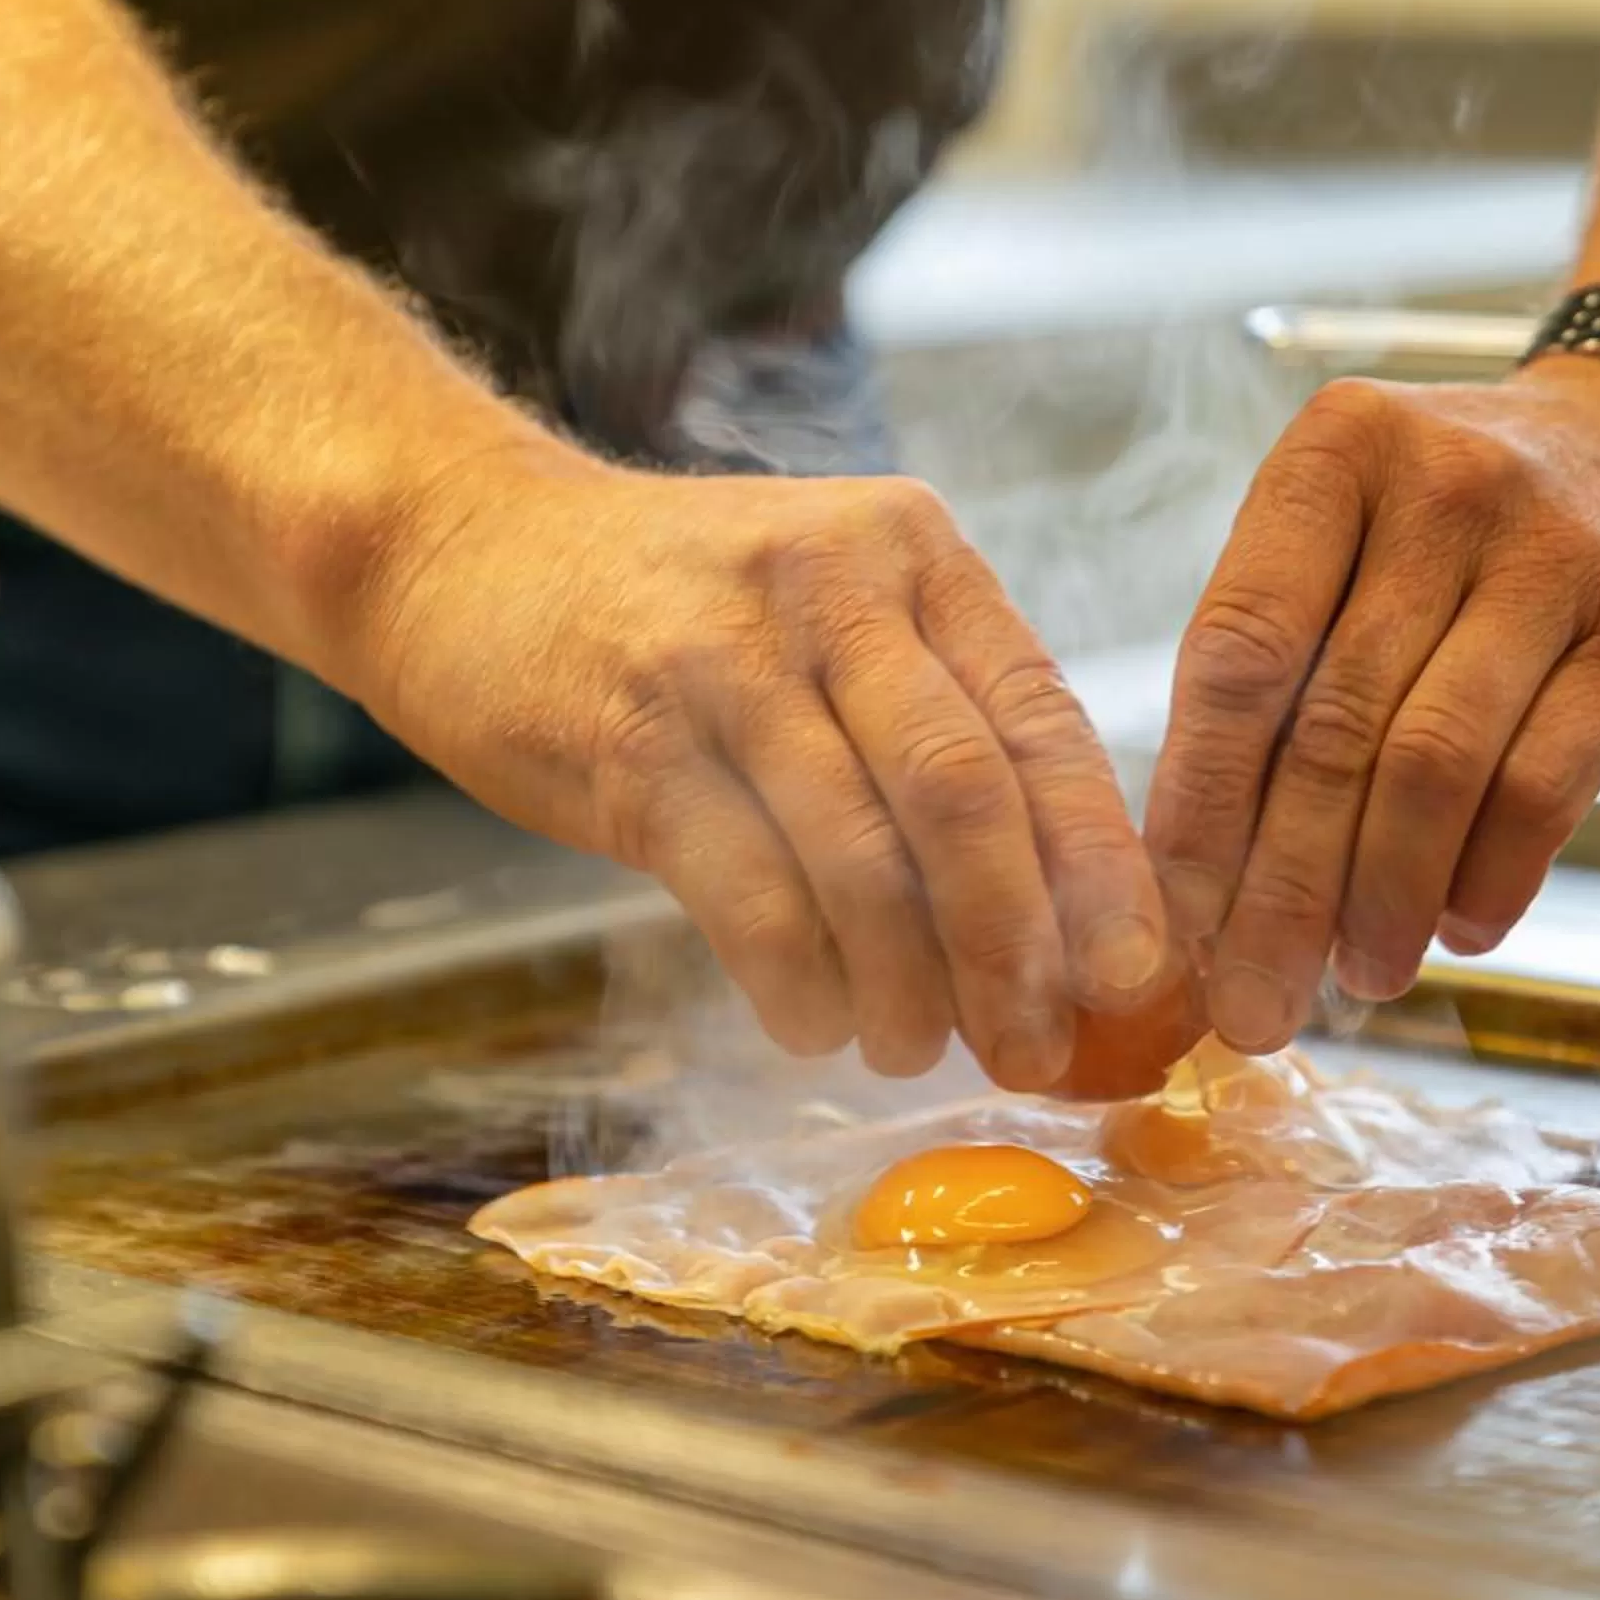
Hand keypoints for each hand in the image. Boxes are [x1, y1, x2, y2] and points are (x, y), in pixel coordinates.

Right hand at [339, 455, 1168, 1089]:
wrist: (458, 547)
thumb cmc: (673, 611)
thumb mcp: (827, 611)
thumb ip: (934, 718)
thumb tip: (1057, 909)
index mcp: (914, 555)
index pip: (1042, 725)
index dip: (1101, 866)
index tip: (1140, 978)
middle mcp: (832, 588)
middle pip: (967, 798)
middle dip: (1015, 947)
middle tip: (1034, 1050)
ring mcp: (725, 659)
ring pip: (860, 857)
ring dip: (907, 985)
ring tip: (919, 1053)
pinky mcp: (631, 739)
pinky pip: (746, 893)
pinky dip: (798, 982)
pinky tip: (816, 1026)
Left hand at [1144, 357, 1599, 1052]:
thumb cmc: (1473, 524)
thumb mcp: (1360, 532)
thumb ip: (1284, 660)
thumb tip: (1205, 872)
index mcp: (1337, 456)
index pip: (1239, 651)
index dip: (1199, 801)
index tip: (1175, 917)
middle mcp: (1446, 488)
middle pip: (1331, 729)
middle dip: (1279, 892)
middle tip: (1253, 1002)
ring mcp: (1556, 557)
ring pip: (1433, 769)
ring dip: (1383, 901)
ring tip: (1360, 976)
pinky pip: (1542, 788)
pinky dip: (1488, 880)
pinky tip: (1459, 928)